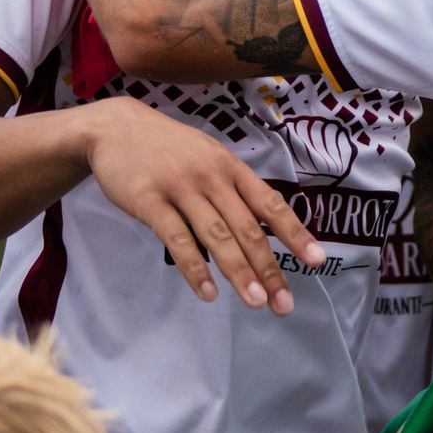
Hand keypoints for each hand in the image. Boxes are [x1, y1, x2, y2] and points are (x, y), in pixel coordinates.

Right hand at [81, 97, 323, 315]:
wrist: (116, 128)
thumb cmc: (168, 149)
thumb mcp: (208, 158)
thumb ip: (231, 191)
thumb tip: (257, 234)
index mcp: (231, 167)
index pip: (270, 204)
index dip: (295, 233)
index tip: (317, 261)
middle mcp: (212, 177)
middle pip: (247, 228)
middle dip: (268, 268)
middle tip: (284, 303)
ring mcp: (181, 188)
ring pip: (217, 236)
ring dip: (238, 272)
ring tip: (255, 303)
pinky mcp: (150, 200)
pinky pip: (176, 238)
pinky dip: (195, 268)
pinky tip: (208, 292)